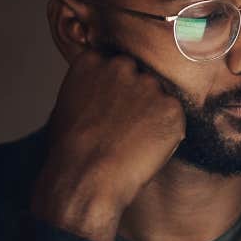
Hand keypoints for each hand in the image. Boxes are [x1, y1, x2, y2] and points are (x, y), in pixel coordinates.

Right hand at [30, 48, 186, 240]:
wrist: (83, 179)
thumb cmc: (68, 153)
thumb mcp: (66, 107)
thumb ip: (89, 90)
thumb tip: (102, 96)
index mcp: (92, 61)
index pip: (114, 68)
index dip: (115, 94)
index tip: (110, 114)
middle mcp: (122, 66)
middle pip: (140, 79)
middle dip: (137, 101)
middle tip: (125, 131)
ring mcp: (148, 85)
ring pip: (159, 99)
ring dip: (153, 118)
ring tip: (132, 144)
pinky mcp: (171, 108)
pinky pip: (174, 119)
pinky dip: (167, 136)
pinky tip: (145, 151)